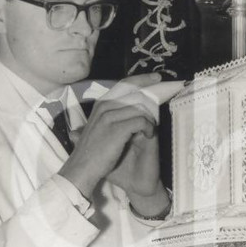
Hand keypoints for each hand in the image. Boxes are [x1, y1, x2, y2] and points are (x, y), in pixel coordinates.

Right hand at [58, 75, 164, 203]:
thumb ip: (110, 116)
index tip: (156, 77)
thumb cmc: (92, 152)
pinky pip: (141, 121)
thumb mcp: (98, 128)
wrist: (82, 168)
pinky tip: (149, 135)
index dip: (142, 79)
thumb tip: (130, 108)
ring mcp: (109, 116)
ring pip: (140, 107)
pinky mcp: (117, 128)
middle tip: (163, 98)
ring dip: (150, 117)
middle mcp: (104, 106)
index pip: (124, 84)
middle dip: (151, 94)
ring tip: (151, 128)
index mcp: (101, 104)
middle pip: (135, 91)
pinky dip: (149, 127)